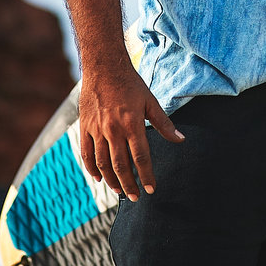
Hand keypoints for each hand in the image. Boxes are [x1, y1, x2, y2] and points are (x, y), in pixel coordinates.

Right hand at [77, 63, 183, 201]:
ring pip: (102, 163)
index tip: (151, 189)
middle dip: (129, 184)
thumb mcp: (150, 102)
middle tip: (136, 197)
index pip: (141, 157)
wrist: (103, 68)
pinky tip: (98, 178)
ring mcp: (97, 129)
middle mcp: (113, 129)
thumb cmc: (130, 84)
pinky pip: (87, 153)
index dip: (146, 176)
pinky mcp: (85, 127)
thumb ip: (164, 124)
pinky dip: (91, 168)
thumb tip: (180, 140)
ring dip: (111, 180)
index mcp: (132, 124)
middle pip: (121, 165)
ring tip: (119, 191)